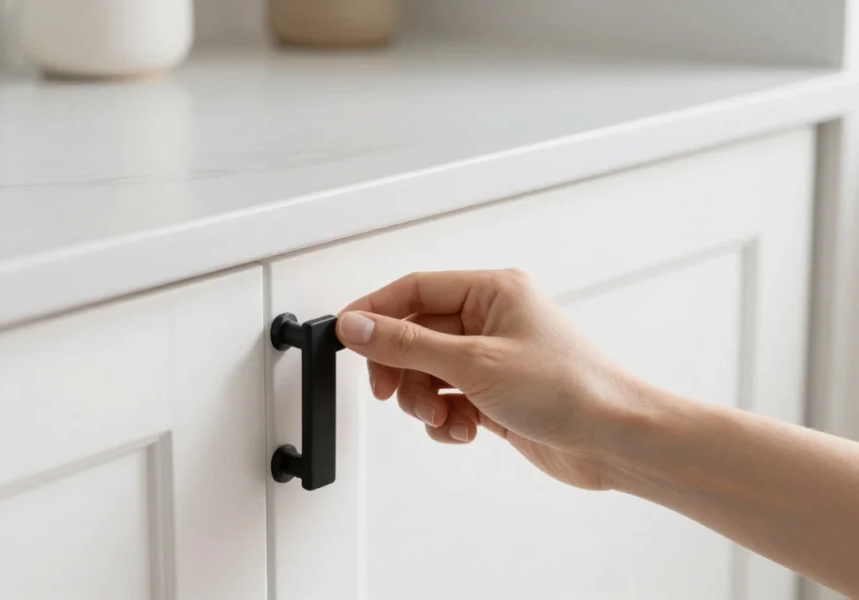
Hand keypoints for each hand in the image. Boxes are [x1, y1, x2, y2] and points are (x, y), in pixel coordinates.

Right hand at [336, 269, 639, 490]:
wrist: (616, 440)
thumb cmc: (571, 389)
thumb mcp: (475, 363)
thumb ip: (408, 345)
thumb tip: (358, 325)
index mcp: (492, 291)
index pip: (414, 289)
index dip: (375, 311)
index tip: (346, 335)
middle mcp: (491, 319)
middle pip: (416, 334)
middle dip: (402, 369)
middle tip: (390, 392)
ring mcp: (492, 358)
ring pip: (428, 371)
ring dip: (425, 399)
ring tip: (444, 417)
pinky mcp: (495, 393)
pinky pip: (448, 399)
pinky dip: (447, 419)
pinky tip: (466, 429)